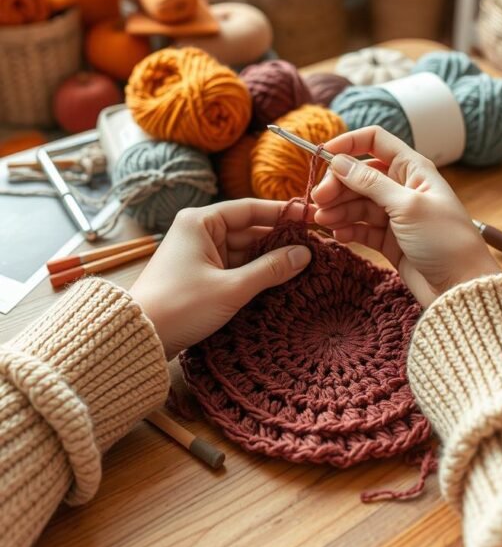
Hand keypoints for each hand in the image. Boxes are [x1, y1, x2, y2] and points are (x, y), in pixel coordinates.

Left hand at [130, 200, 310, 358]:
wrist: (141, 337)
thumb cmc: (179, 306)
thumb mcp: (231, 288)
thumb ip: (270, 269)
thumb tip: (305, 254)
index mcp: (201, 221)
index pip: (250, 209)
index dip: (283, 213)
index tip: (312, 217)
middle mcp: (199, 231)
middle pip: (249, 229)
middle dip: (280, 239)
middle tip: (315, 246)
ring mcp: (199, 253)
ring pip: (244, 249)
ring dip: (270, 258)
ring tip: (306, 264)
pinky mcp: (200, 274)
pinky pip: (235, 266)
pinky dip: (256, 272)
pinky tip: (281, 279)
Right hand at [312, 127, 497, 307]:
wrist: (461, 288)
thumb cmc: (445, 241)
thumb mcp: (407, 206)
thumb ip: (370, 183)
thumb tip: (339, 161)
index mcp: (413, 169)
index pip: (375, 141)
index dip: (348, 143)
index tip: (323, 155)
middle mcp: (402, 187)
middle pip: (359, 174)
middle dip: (337, 184)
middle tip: (319, 200)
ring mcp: (394, 214)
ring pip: (356, 202)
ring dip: (338, 209)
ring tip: (323, 220)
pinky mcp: (388, 240)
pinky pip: (360, 227)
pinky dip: (347, 229)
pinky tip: (338, 235)